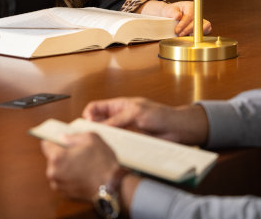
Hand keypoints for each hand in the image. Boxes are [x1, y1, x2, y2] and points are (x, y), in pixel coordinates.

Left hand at [41, 132, 119, 200]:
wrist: (111, 185)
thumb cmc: (102, 161)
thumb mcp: (91, 138)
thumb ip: (73, 136)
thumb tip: (63, 137)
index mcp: (57, 157)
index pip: (45, 144)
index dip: (54, 140)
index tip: (61, 140)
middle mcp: (53, 172)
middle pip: (52, 157)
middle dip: (62, 153)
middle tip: (78, 151)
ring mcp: (58, 184)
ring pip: (58, 169)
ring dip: (66, 165)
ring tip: (82, 163)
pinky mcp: (65, 193)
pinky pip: (63, 179)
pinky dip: (70, 175)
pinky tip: (83, 172)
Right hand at [83, 97, 208, 145]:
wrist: (177, 130)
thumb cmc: (160, 115)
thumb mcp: (137, 112)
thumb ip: (118, 119)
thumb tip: (100, 127)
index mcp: (118, 106)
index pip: (96, 107)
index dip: (88, 114)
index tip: (85, 123)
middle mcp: (118, 119)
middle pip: (98, 123)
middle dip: (90, 130)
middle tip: (84, 139)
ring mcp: (123, 132)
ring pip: (106, 137)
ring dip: (100, 141)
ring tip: (94, 148)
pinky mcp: (129, 145)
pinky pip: (115, 147)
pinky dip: (110, 150)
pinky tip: (108, 154)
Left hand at [139, 0, 211, 36]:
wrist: (171, 15)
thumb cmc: (170, 12)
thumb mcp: (168, 10)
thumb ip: (172, 12)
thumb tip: (178, 16)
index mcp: (190, 6)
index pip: (190, 16)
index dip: (184, 24)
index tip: (177, 30)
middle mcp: (197, 12)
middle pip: (197, 22)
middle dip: (188, 30)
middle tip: (179, 35)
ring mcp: (201, 19)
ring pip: (205, 26)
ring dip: (196, 33)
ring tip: (186, 36)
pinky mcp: (202, 26)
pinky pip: (207, 30)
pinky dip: (200, 34)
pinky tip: (191, 37)